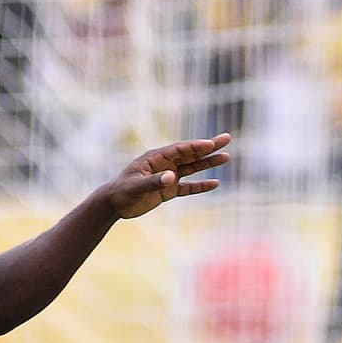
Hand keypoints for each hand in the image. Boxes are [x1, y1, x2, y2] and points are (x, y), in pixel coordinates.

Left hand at [104, 133, 231, 219]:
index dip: (196, 146)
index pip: (180, 149)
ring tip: (226, 157)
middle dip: (209, 147)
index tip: (211, 144)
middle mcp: (164, 164)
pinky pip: (188, 187)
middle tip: (227, 138)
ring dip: (208, 163)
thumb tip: (172, 177)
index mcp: (156, 158)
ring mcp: (168, 177)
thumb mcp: (137, 186)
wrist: (114, 204)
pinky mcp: (168, 190)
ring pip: (192, 168)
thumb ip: (155, 181)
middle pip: (190, 154)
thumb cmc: (122, 191)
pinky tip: (215, 183)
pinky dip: (201, 185)